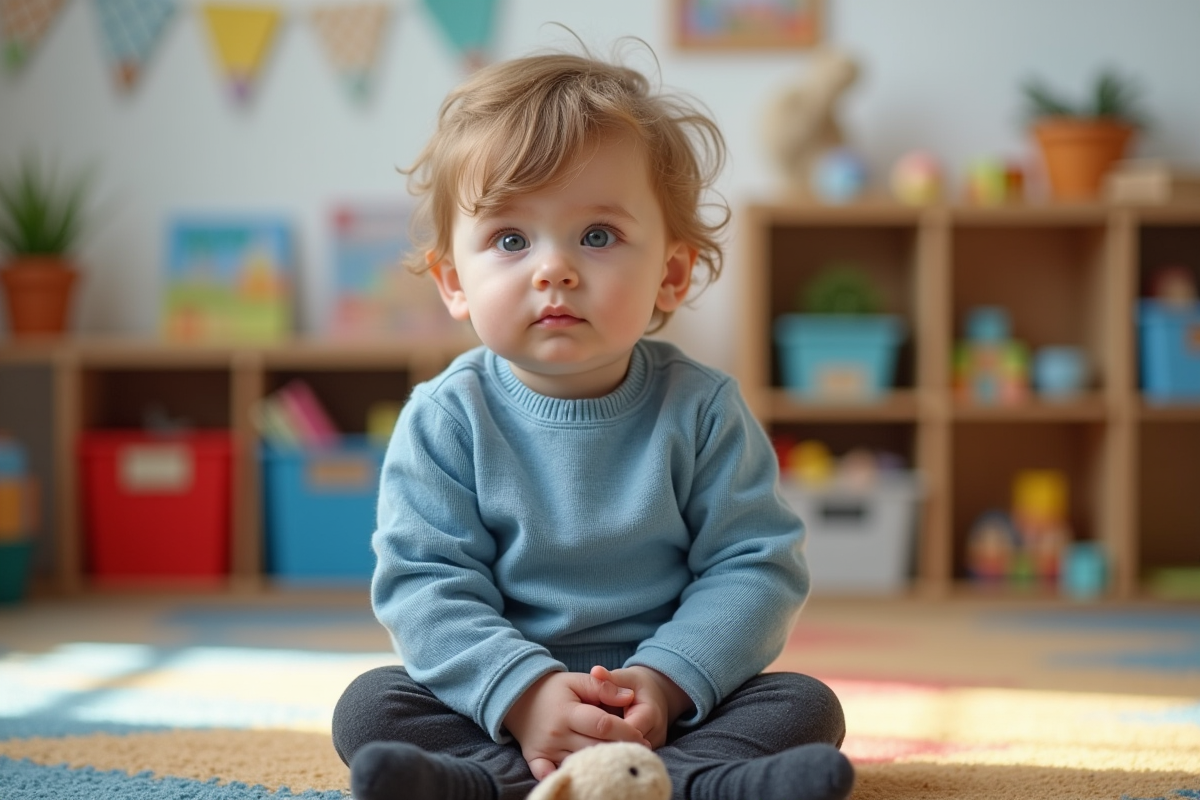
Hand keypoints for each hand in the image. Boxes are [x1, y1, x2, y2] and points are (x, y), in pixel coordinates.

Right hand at [503, 671, 648, 780]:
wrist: (519, 698)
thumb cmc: (554, 689)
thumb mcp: (577, 680)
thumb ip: (603, 686)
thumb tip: (629, 696)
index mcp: (568, 712)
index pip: (603, 725)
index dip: (626, 731)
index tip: (641, 736)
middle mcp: (556, 733)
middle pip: (594, 748)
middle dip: (619, 751)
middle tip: (638, 753)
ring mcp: (546, 750)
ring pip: (580, 764)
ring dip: (601, 766)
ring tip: (620, 764)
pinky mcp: (536, 760)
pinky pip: (550, 776)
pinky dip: (565, 778)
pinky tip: (584, 779)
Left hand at [589, 665, 692, 748]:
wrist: (657, 695)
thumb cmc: (637, 684)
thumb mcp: (625, 677)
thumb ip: (610, 678)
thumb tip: (595, 671)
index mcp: (650, 714)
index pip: (625, 730)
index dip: (604, 731)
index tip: (582, 728)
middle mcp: (654, 735)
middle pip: (625, 747)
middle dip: (602, 745)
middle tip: (577, 743)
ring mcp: (651, 747)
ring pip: (625, 756)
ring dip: (605, 752)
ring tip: (582, 750)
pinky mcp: (644, 755)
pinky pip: (625, 758)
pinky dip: (610, 755)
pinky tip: (591, 754)